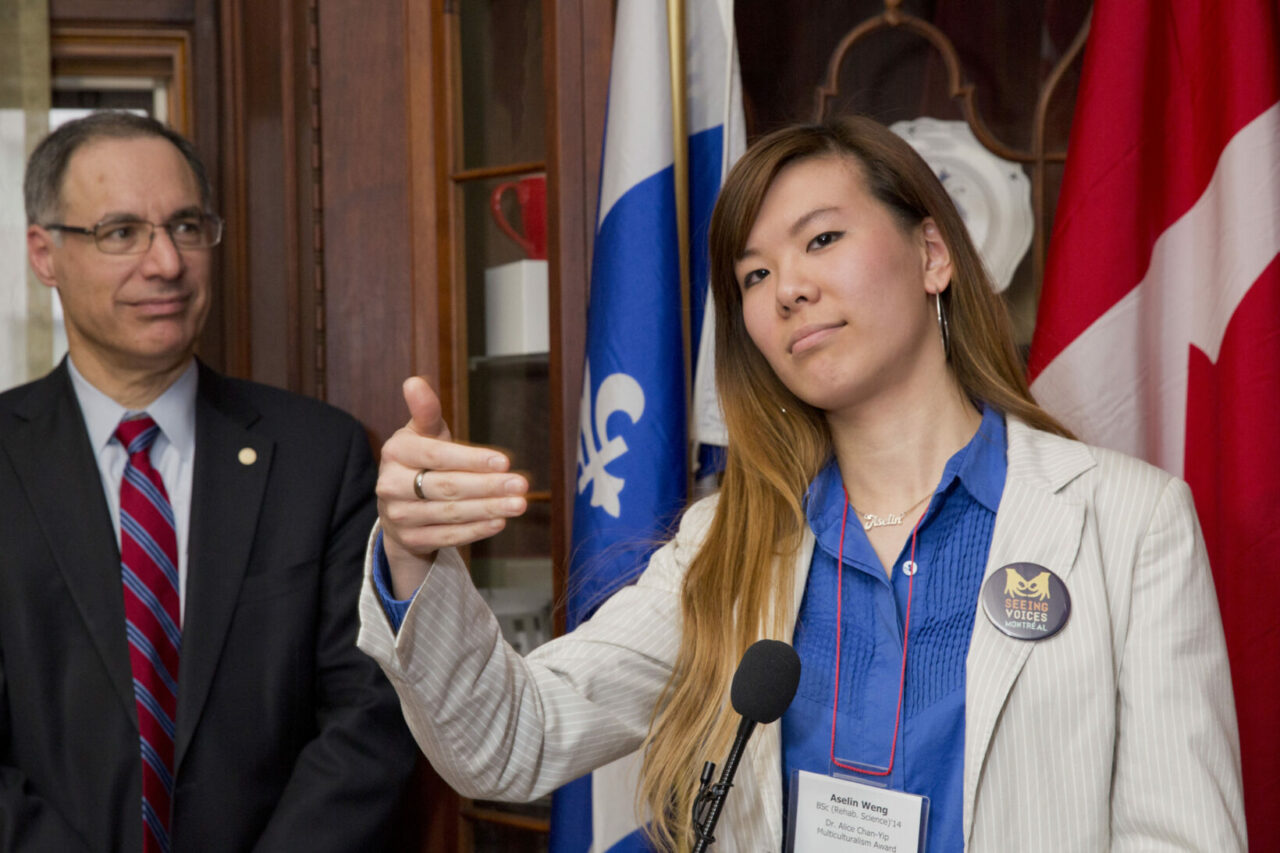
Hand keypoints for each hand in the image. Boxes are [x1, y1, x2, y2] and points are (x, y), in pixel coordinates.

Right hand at [376, 377, 528, 596]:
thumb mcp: (423, 434)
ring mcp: (399, 516)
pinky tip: (499, 522)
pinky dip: (475, 530)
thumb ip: (426, 411)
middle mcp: (390, 486)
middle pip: (446, 487)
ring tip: (518, 503)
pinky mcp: (410, 540)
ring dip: (488, 509)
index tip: (504, 461)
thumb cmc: (420, 461)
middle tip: (520, 485)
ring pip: (450, 513)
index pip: (436, 456)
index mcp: (395, 452)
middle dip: (488, 486)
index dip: (471, 459)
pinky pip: (447, 536)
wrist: (399, 506)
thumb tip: (414, 382)